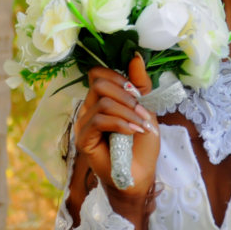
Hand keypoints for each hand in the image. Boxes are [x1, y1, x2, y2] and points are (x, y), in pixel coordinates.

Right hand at [74, 55, 159, 197]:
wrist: (141, 173)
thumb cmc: (142, 142)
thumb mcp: (146, 107)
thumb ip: (140, 83)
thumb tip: (136, 56)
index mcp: (101, 98)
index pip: (98, 73)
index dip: (118, 77)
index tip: (138, 93)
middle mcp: (88, 108)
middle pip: (99, 82)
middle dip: (126, 95)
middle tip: (143, 112)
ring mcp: (83, 124)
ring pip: (102, 102)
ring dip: (127, 112)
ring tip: (141, 125)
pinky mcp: (84, 139)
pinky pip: (98, 120)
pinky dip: (120, 123)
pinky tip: (132, 132)